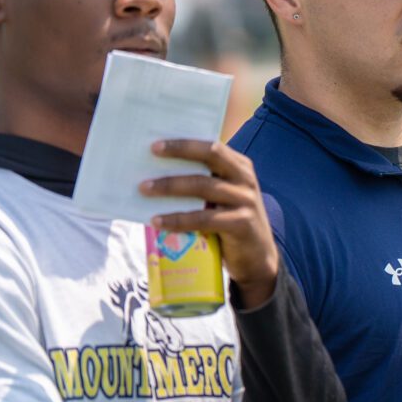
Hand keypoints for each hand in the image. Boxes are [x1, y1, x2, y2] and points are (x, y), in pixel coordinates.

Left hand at [139, 139, 277, 306]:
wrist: (257, 258)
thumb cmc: (230, 222)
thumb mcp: (223, 197)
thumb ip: (204, 183)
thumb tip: (157, 173)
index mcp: (240, 166)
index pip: (212, 146)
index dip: (185, 143)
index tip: (156, 144)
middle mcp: (245, 179)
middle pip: (211, 156)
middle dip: (180, 151)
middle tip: (151, 153)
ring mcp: (246, 201)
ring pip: (203, 186)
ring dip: (170, 186)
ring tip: (144, 189)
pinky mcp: (241, 224)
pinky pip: (203, 219)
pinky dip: (178, 220)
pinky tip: (158, 221)